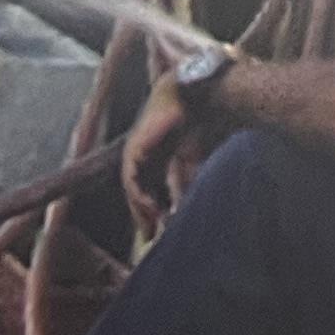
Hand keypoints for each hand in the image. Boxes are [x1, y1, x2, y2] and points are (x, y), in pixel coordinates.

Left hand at [120, 73, 197, 242]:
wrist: (201, 98)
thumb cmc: (204, 123)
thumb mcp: (194, 161)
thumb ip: (186, 182)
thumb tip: (181, 208)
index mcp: (161, 149)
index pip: (151, 184)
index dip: (155, 206)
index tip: (161, 228)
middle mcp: (146, 149)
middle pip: (140, 187)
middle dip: (144, 213)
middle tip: (150, 236)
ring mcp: (138, 147)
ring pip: (133, 185)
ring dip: (140, 208)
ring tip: (150, 227)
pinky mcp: (135, 147)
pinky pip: (131, 178)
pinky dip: (138, 196)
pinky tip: (149, 209)